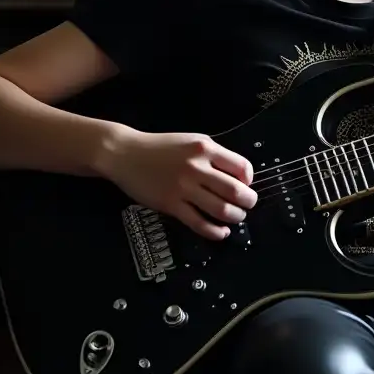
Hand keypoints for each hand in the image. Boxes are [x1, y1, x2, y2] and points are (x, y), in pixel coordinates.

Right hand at [100, 130, 256, 239]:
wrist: (124, 154)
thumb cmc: (160, 147)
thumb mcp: (191, 141)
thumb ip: (213, 155)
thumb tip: (238, 176)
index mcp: (205, 149)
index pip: (242, 167)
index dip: (249, 180)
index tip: (246, 185)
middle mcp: (197, 167)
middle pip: (235, 191)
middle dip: (248, 202)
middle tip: (247, 205)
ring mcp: (183, 188)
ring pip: (221, 209)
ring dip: (235, 217)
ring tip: (236, 218)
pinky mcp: (171, 204)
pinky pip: (198, 223)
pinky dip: (214, 231)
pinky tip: (220, 232)